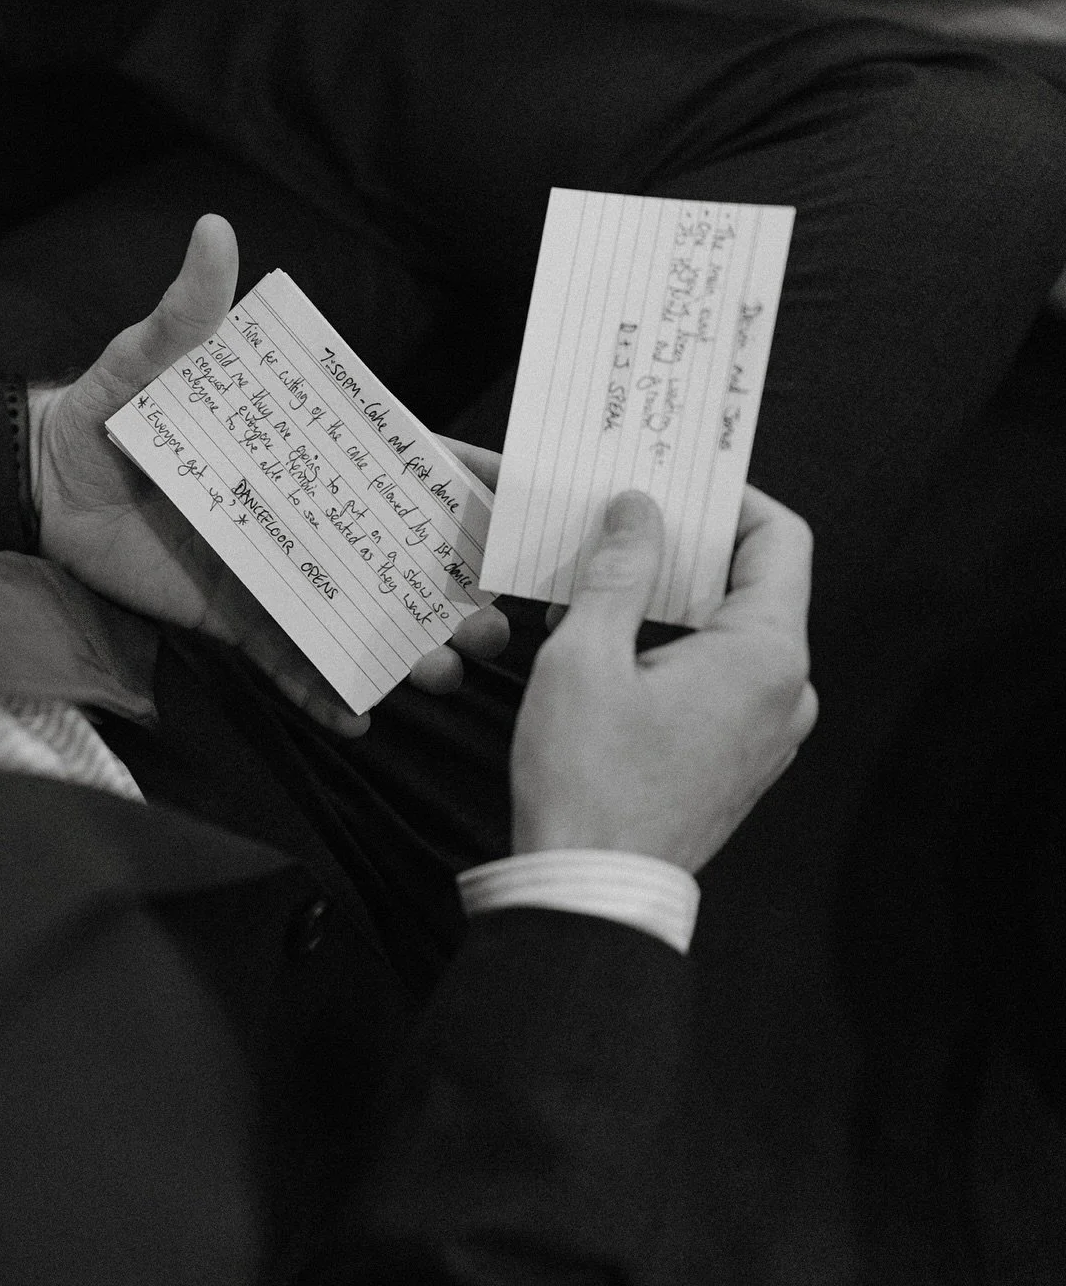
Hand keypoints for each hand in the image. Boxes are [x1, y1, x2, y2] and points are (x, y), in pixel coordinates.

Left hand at [30, 214, 506, 734]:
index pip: (398, 467)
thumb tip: (214, 232)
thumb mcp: (150, 359)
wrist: (42, 484)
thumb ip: (189, 312)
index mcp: (303, 455)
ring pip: (354, 617)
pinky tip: (355, 719)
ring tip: (440, 676)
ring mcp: (274, 571)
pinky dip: (318, 692)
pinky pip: (284, 659)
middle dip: (452, 590)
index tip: (524, 511)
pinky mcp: (234, 615)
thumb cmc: (106, 411)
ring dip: (402, 649)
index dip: (465, 488)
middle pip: (396, 556)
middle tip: (491, 622)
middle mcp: (303, 516)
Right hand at [510, 486, 817, 871]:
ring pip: (732, 633)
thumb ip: (619, 571)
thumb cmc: (586, 778)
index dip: (730, 497)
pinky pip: (721, 678)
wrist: (590, 891)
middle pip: (755, 584)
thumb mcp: (586, 656)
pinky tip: (610, 649)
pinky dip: (676, 648)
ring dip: (672, 601)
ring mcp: (768, 731)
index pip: (780, 539)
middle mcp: (786, 692)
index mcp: (765, 656)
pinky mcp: (739, 759)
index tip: (675, 481)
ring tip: (598, 589)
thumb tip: (637, 509)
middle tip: (623, 523)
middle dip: (688, 548)